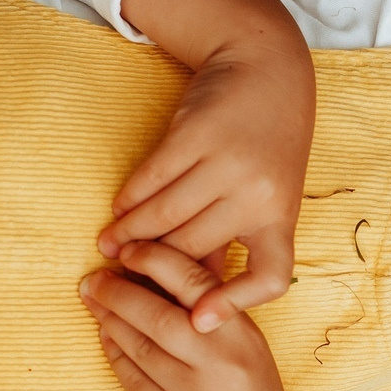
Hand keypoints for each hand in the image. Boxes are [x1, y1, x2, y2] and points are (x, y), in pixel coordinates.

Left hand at [80, 241, 292, 390]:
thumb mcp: (244, 347)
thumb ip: (211, 310)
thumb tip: (157, 263)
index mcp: (244, 337)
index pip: (195, 285)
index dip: (155, 261)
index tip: (126, 250)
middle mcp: (223, 367)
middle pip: (157, 318)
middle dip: (117, 293)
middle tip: (92, 279)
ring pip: (139, 348)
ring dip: (109, 321)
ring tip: (93, 302)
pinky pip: (132, 380)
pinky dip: (115, 354)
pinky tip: (107, 337)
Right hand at [99, 0, 316, 332]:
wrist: (267, 69)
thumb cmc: (265, 144)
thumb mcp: (267, 193)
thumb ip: (233, 239)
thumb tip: (192, 297)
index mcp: (281, 217)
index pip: (271, 276)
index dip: (235, 304)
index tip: (197, 322)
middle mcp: (257, 194)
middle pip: (192, 248)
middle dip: (152, 266)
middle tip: (123, 275)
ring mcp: (227, 164)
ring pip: (165, 216)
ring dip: (130, 233)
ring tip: (109, 245)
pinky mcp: (195, 134)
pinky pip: (150, 179)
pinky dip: (129, 198)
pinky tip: (118, 208)